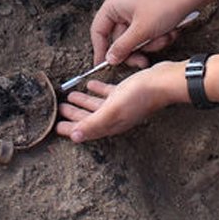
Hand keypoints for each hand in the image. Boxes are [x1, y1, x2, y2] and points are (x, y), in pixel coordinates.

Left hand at [56, 61, 184, 142]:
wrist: (163, 82)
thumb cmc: (139, 96)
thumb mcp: (112, 110)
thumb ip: (93, 123)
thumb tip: (74, 138)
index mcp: (110, 123)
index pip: (86, 129)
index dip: (70, 129)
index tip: (56, 128)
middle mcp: (115, 116)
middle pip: (89, 118)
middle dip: (74, 115)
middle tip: (60, 110)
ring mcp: (121, 105)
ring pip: (97, 106)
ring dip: (83, 102)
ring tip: (70, 97)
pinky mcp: (126, 92)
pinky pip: (108, 93)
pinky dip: (97, 90)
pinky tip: (90, 84)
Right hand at [90, 0, 198, 67]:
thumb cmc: (166, 4)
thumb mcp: (141, 31)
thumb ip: (122, 48)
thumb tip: (110, 59)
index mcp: (113, 5)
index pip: (98, 31)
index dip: (100, 50)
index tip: (103, 65)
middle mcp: (121, 8)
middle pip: (118, 39)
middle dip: (134, 50)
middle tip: (141, 60)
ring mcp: (135, 13)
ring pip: (135, 40)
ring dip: (150, 44)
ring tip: (162, 38)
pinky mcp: (147, 18)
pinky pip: (146, 36)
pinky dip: (157, 39)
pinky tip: (168, 33)